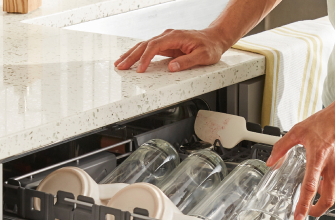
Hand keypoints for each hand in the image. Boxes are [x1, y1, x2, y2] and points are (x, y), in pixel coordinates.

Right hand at [114, 28, 228, 72]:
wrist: (214, 39)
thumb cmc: (210, 47)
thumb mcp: (202, 57)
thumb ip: (186, 62)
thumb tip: (172, 68)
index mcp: (175, 37)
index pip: (155, 47)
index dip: (146, 58)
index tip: (140, 70)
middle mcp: (168, 36)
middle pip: (145, 45)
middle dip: (131, 56)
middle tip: (120, 66)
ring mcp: (166, 40)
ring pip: (144, 46)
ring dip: (132, 55)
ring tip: (120, 63)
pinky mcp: (166, 45)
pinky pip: (149, 49)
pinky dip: (139, 54)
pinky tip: (132, 59)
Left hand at [266, 97, 334, 219]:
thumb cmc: (329, 120)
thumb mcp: (299, 130)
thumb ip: (282, 147)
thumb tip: (271, 162)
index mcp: (318, 157)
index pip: (309, 188)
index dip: (303, 206)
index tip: (299, 217)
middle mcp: (334, 166)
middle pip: (327, 200)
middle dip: (317, 211)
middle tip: (310, 212)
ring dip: (326, 195)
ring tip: (320, 186)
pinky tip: (334, 169)